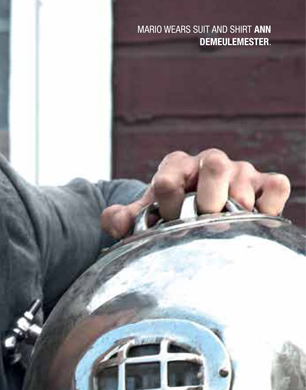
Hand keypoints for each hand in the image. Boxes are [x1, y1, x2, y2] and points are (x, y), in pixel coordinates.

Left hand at [101, 148, 291, 239]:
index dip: (167, 203)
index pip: (169, 177)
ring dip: (234, 208)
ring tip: (223, 227)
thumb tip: (113, 220)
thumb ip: (123, 220)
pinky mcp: (266, 184)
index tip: (168, 220)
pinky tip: (252, 223)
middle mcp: (209, 162)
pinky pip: (277, 187)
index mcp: (175, 167)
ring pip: (243, 179)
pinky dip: (268, 206)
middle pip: (215, 164)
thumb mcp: (143, 217)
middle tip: (203, 221)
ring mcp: (239, 172)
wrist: (196, 215)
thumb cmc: (167, 215)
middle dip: (207, 199)